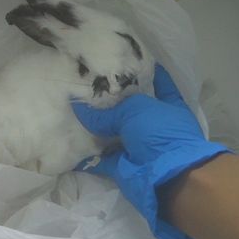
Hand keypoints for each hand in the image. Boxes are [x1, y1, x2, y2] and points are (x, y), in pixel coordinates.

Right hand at [72, 65, 229, 238]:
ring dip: (97, 127)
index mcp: (168, 105)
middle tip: (87, 86)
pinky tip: (70, 144)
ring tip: (73, 111)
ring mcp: (140, 146)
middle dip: (111, 100)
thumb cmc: (160, 134)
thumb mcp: (135, 111)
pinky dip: (88, 155)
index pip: (158, 82)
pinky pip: (102, 158)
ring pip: (115, 132)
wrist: (168, 176)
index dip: (144, 72)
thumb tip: (81, 109)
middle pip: (130, 108)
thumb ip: (108, 111)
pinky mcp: (124, 166)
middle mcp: (154, 124)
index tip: (125, 61)